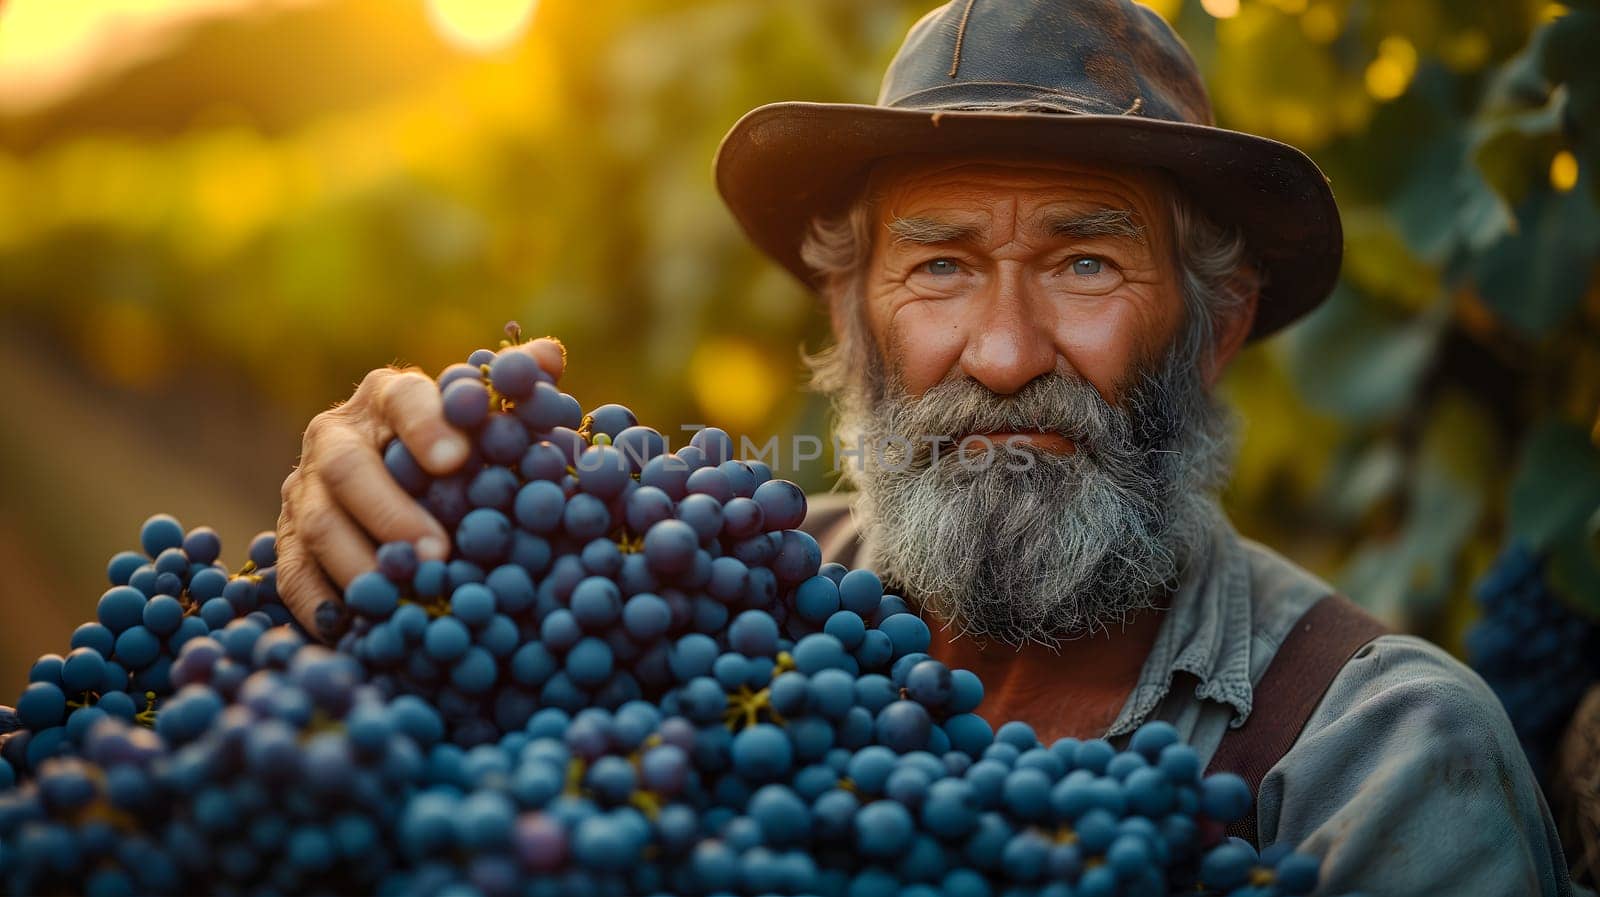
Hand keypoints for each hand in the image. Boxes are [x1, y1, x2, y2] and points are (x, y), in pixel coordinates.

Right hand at [275, 338, 565, 638]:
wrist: (384, 474)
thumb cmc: (452, 443)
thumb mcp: (482, 412)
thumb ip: (516, 384)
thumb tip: (548, 357)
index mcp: (386, 397)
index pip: (404, 399)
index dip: (427, 426)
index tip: (457, 458)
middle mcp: (334, 437)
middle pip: (349, 470)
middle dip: (392, 513)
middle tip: (438, 552)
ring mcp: (302, 490)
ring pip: (319, 526)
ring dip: (361, 565)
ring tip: (406, 597)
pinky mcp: (287, 540)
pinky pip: (293, 575)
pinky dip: (321, 605)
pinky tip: (356, 630)